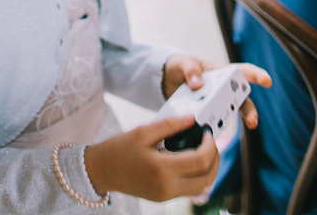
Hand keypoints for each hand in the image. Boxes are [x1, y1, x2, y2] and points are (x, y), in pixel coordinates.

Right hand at [84, 115, 219, 201]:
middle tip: (211, 142)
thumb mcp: (142, 131)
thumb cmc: (119, 149)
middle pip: (207, 178)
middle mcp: (166, 187)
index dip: (210, 146)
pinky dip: (198, 176)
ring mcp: (166, 195)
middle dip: (215, 159)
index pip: (200, 161)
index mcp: (162, 169)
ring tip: (205, 151)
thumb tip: (192, 118)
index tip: (208, 133)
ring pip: (202, 187)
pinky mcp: (164, 197)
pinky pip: (190, 190)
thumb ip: (170, 124)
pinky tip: (193, 161)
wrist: (101, 170)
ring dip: (209, 170)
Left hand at [163, 55, 271, 128]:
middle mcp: (223, 89)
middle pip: (241, 99)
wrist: (165, 81)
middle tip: (253, 121)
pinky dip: (215, 130)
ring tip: (241, 132)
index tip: (267, 81)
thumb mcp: (183, 63)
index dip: (256, 76)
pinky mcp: (206, 114)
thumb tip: (198, 85)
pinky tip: (214, 138)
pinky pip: (214, 123)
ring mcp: (216, 103)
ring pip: (231, 113)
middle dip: (250, 110)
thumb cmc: (179, 67)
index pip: (242, 72)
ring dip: (236, 124)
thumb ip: (190, 70)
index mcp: (221, 72)